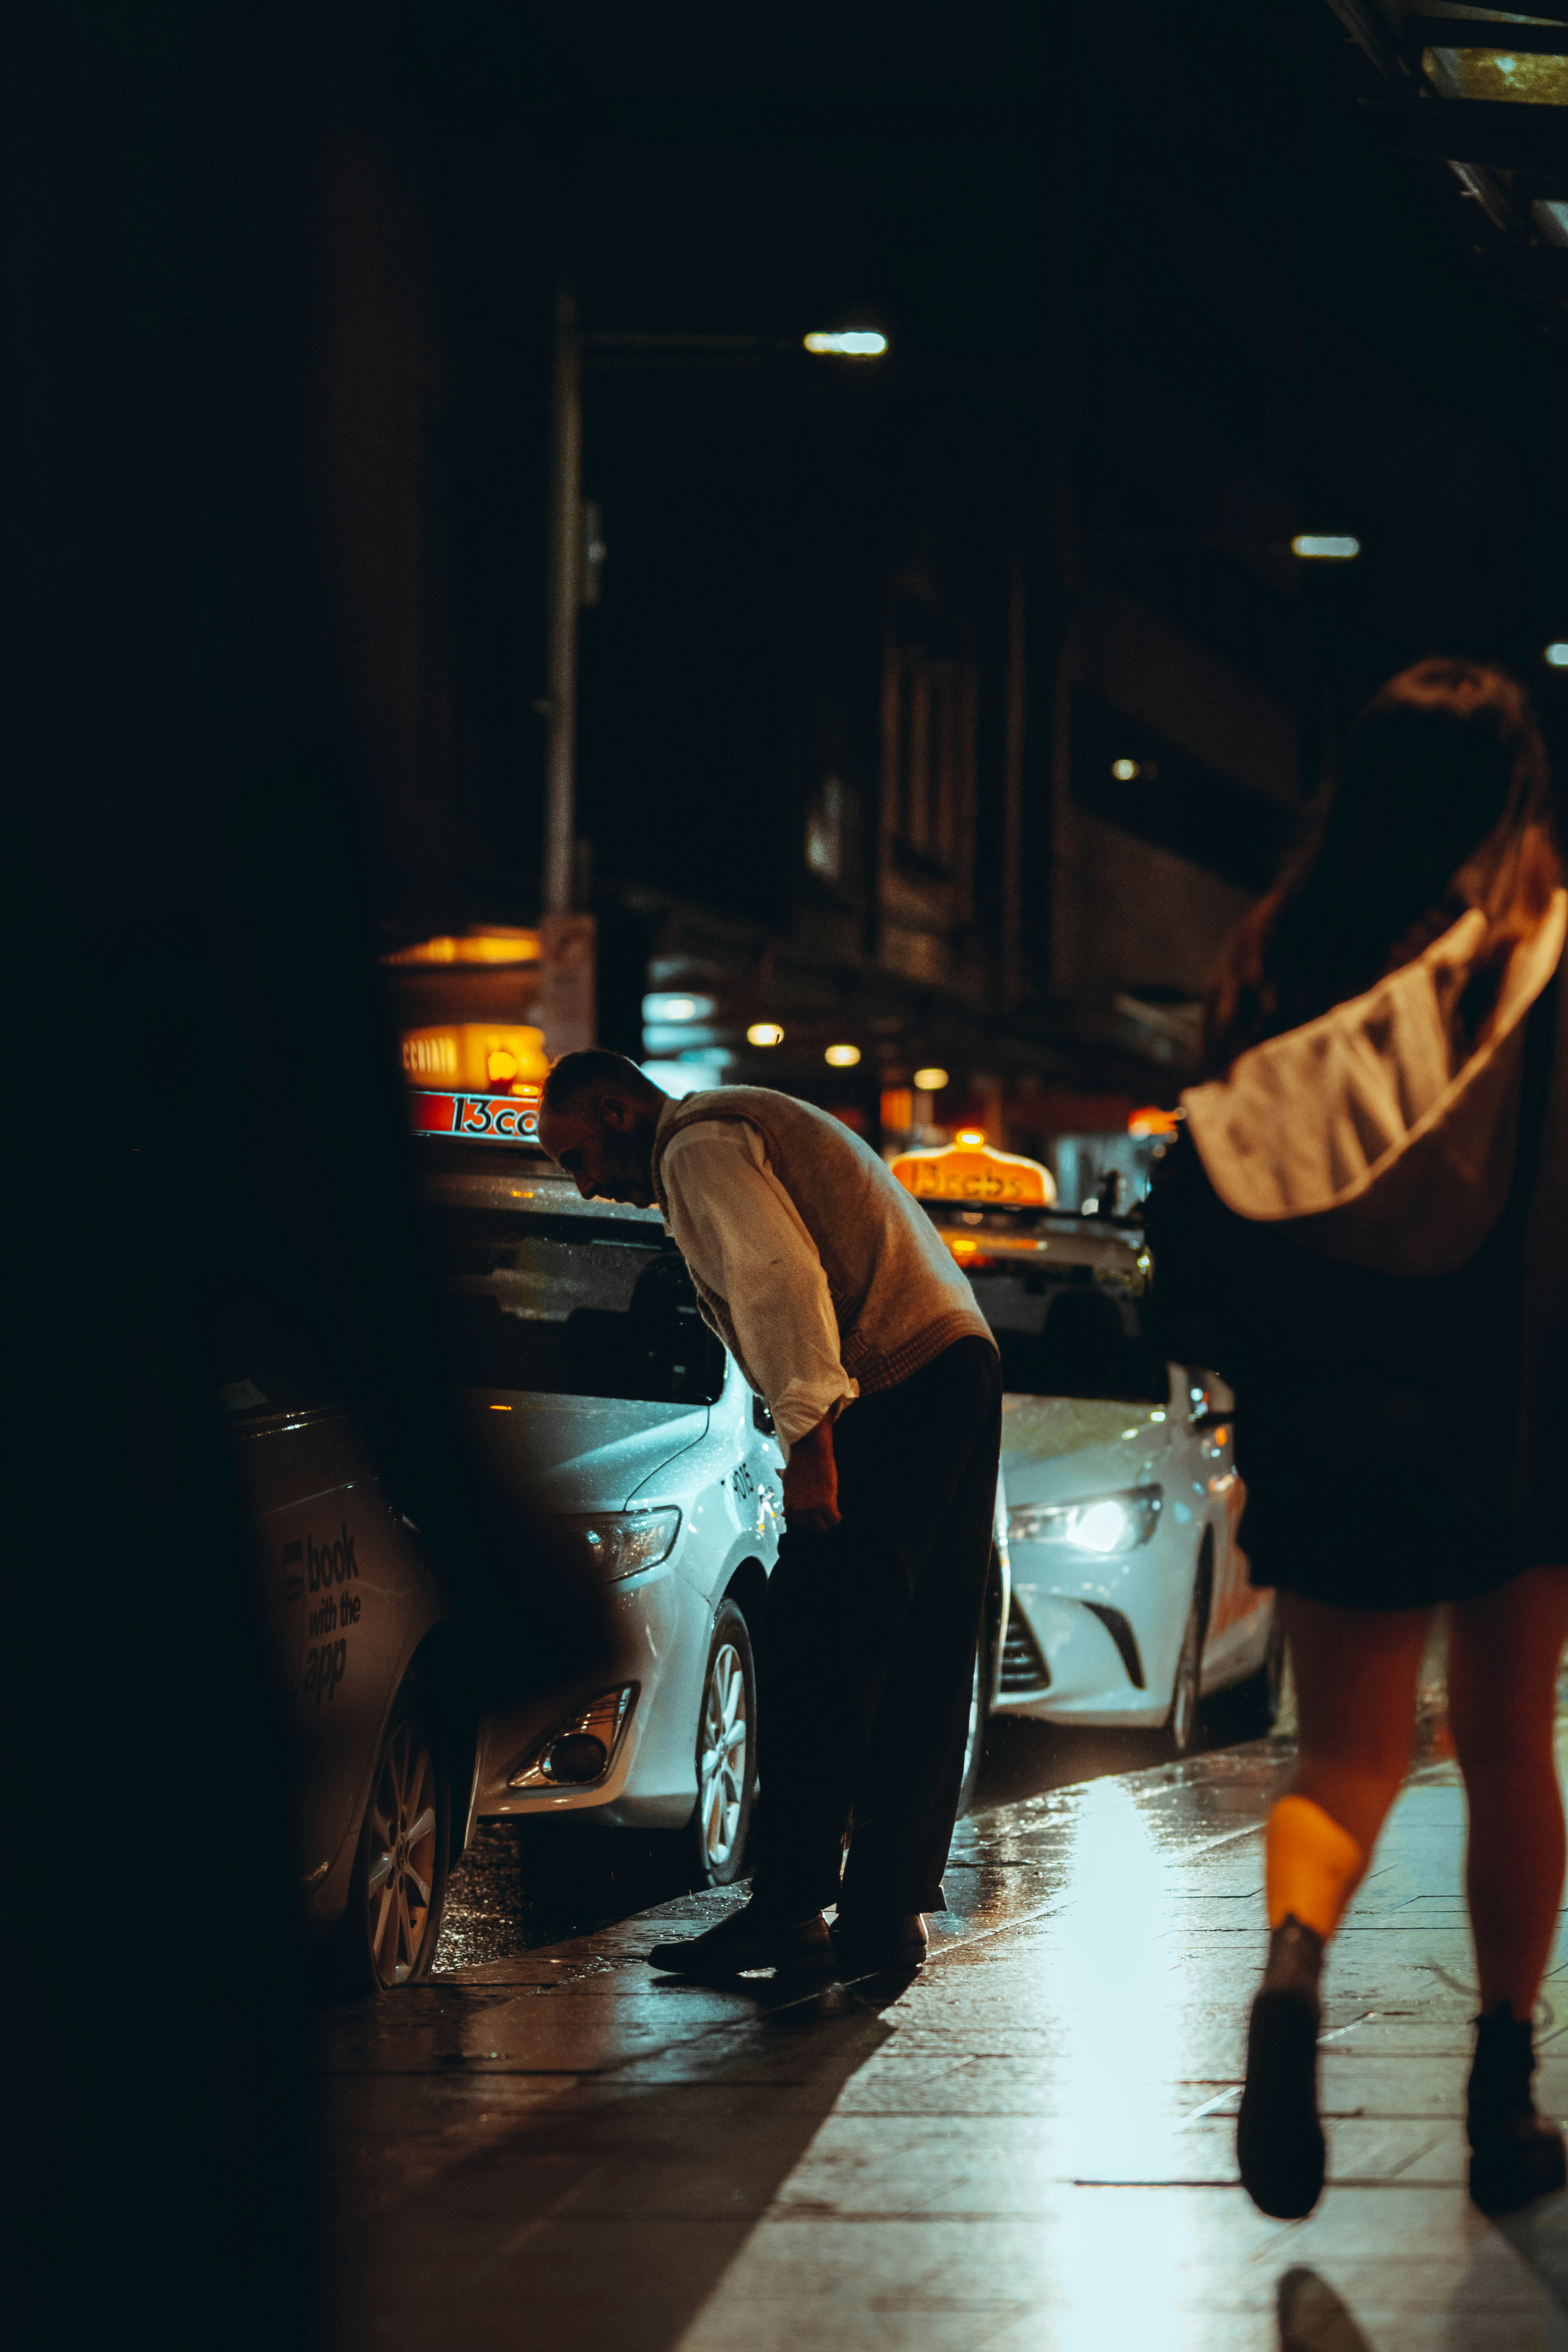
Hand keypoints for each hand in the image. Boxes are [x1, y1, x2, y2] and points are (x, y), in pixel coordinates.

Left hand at [780, 1416, 840, 1531]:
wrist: (809, 1452)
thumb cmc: (799, 1464)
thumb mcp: (788, 1484)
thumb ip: (788, 1501)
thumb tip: (782, 1515)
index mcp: (789, 1505)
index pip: (799, 1524)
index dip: (808, 1521)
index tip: (815, 1516)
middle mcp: (799, 1510)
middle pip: (811, 1527)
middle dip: (818, 1523)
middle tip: (826, 1516)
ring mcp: (812, 1508)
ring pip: (823, 1526)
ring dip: (828, 1522)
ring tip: (832, 1515)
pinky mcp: (826, 1504)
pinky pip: (834, 1519)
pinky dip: (837, 1517)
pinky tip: (838, 1512)